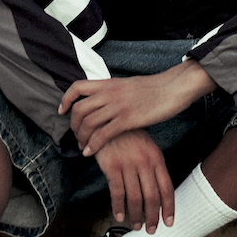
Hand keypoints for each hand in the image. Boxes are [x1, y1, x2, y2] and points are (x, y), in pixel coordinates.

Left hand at [59, 59, 217, 155]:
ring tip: (83, 147)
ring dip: (82, 138)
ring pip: (88, 123)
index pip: (78, 87)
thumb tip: (105, 99)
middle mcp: (110, 93)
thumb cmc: (155, 88)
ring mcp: (118, 106)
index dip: (66, 99)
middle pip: (79, 109)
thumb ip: (114, 91)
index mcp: (109, 83)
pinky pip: (103, 134)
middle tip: (76, 136)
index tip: (62, 111)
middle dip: (73, 125)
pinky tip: (90, 153)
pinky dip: (93, 145)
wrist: (173, 88)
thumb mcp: (129, 85)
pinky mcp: (128, 119)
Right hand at [94, 129, 173, 232]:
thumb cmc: (129, 135)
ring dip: (136, 215)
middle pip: (152, 196)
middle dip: (153, 217)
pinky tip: (119, 216)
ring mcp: (128, 164)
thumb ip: (154, 166)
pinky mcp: (112, 166)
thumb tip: (159, 191)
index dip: (169, 208)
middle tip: (151, 230)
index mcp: (157, 158)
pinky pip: (117, 192)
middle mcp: (145, 163)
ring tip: (136, 226)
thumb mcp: (147, 147)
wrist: (108, 120)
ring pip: (135, 197)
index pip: (166, 188)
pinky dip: (118, 207)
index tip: (169, 222)